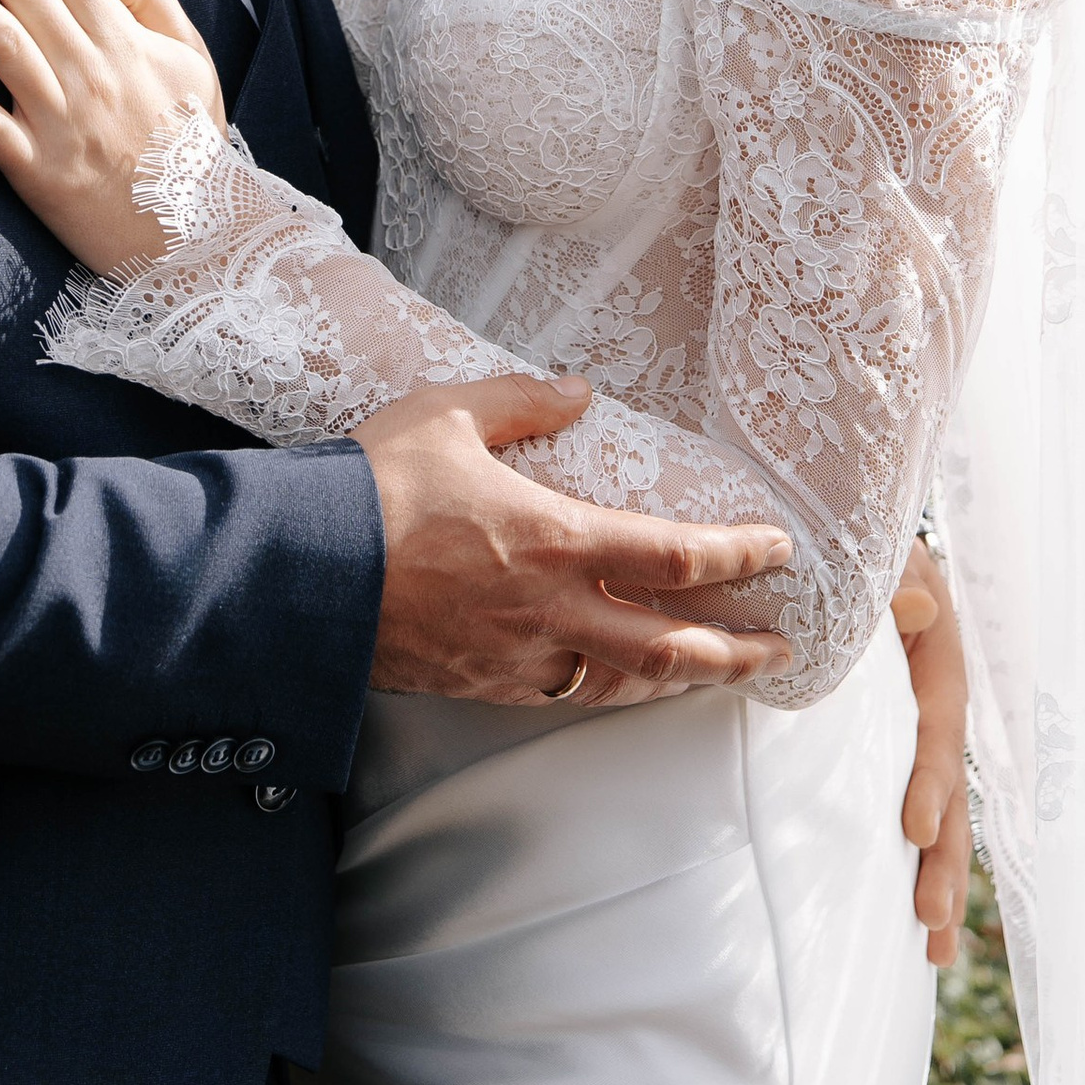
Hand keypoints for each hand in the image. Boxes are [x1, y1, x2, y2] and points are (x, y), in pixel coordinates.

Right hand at [360, 375, 794, 707]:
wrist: (303, 574)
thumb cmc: (375, 486)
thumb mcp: (449, 413)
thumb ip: (522, 400)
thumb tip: (577, 390)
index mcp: (557, 539)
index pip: (677, 556)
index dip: (738, 555)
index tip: (779, 550)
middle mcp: (554, 610)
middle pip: (672, 646)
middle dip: (737, 651)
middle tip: (781, 650)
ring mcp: (520, 658)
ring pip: (624, 683)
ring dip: (680, 680)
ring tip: (716, 672)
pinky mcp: (484, 685)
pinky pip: (565, 694)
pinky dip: (608, 689)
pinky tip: (620, 682)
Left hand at [892, 539, 970, 967]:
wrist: (849, 543)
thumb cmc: (853, 544)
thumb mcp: (873, 553)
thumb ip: (889, 579)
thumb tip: (912, 603)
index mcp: (938, 656)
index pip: (938, 724)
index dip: (931, 777)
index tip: (914, 828)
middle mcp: (940, 702)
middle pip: (950, 787)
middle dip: (944, 857)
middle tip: (929, 920)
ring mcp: (921, 730)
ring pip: (942, 813)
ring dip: (940, 877)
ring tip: (936, 949)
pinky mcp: (896, 749)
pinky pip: (913, 809)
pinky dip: (919, 863)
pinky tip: (917, 925)